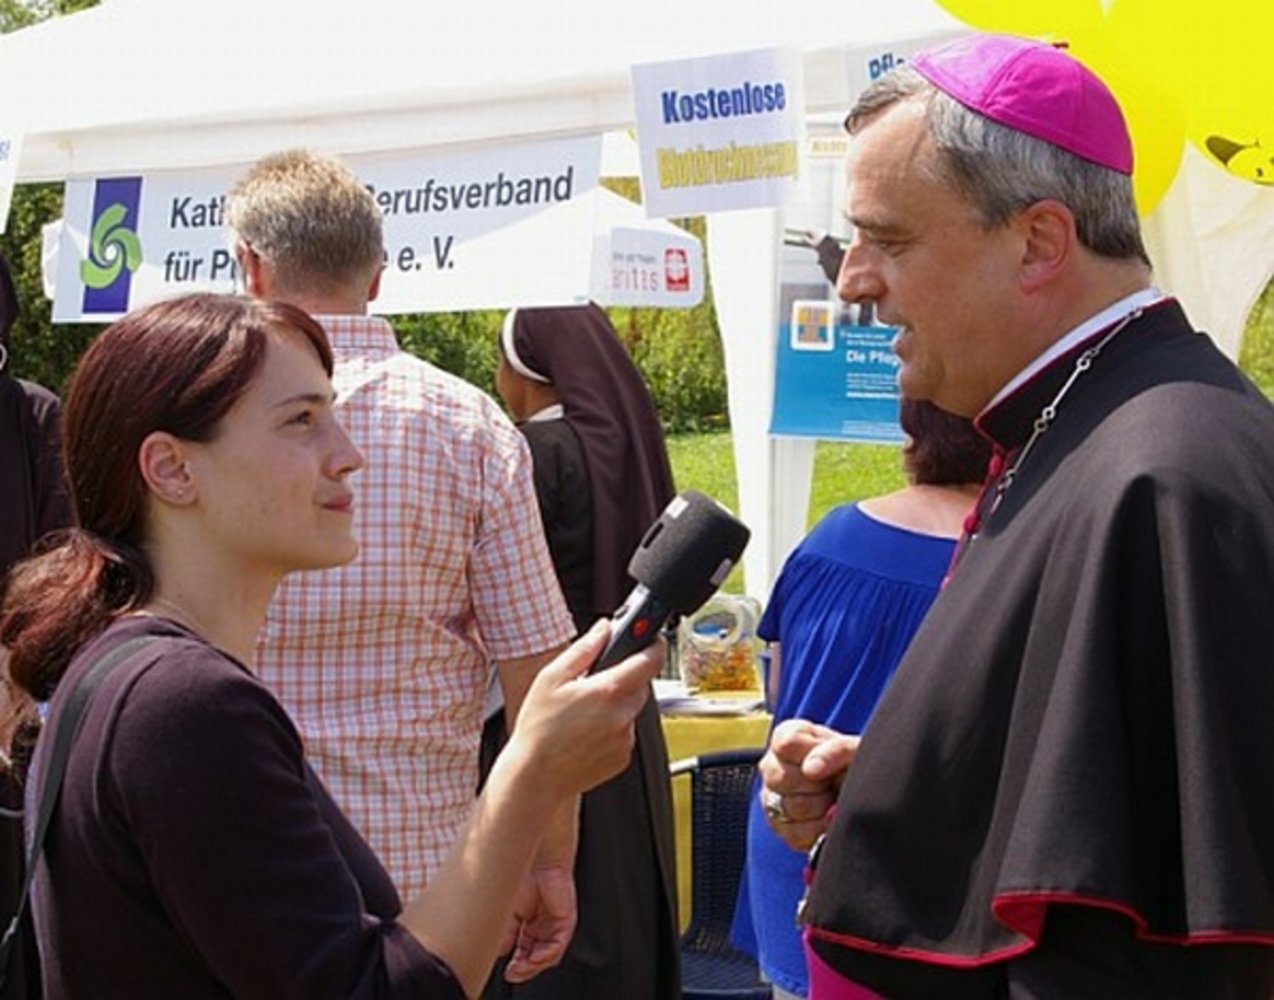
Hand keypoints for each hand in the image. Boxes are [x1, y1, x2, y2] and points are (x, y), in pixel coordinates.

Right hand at [500, 861, 576, 981]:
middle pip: (536, 955)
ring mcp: (554, 924)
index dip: (515, 963)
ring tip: (521, 969)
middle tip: (512, 973)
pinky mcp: (566, 921)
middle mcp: (542, 925)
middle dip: (524, 968)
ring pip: (548, 954)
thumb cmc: (521, 875)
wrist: (534, 857)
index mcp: (528, 923)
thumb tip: (500, 953)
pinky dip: (546, 955)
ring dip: (534, 965)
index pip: (523, 951)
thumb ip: (505, 933)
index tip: (506, 970)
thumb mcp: (507, 911)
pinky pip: (558, 945)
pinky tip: (535, 958)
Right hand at [509, 620, 662, 799]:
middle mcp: (623, 715)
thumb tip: (603, 628)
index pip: (650, 660)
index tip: (650, 637)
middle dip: (626, 676)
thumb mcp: (552, 677)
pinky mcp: (623, 756)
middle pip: (642, 683)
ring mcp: (625, 738)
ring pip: (633, 708)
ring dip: (618, 703)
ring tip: (586, 710)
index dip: (653, 644)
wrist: (536, 777)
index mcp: (608, 691)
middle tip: (597, 680)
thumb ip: (584, 648)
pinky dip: (614, 726)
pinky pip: (627, 731)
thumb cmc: (538, 730)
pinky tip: (588, 730)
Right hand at [757, 718, 858, 850]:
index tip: (830, 763)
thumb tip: (810, 769)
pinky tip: (828, 818)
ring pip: (791, 806)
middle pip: (783, 777)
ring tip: (832, 799)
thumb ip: (836, 749)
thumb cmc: (855, 765)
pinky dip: (819, 829)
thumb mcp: (854, 749)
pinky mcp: (780, 829)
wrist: (860, 794)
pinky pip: (795, 833)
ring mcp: (771, 798)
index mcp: (788, 737)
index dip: (814, 755)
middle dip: (818, 784)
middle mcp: (772, 766)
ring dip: (820, 807)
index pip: (788, 744)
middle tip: (833, 783)